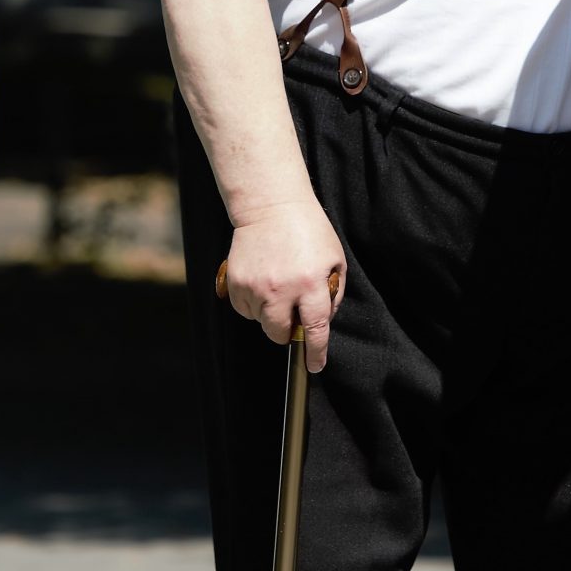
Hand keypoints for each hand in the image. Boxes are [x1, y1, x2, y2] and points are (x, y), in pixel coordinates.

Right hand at [220, 200, 347, 370]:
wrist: (271, 205)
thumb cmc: (308, 230)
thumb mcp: (334, 259)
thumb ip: (332, 293)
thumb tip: (321, 322)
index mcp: (310, 283)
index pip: (315, 328)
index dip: (316, 351)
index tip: (315, 365)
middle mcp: (281, 288)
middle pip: (279, 333)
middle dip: (287, 332)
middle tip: (292, 314)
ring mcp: (255, 285)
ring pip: (260, 322)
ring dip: (269, 314)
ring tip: (277, 288)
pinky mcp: (236, 280)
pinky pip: (242, 309)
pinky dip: (252, 304)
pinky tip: (261, 284)